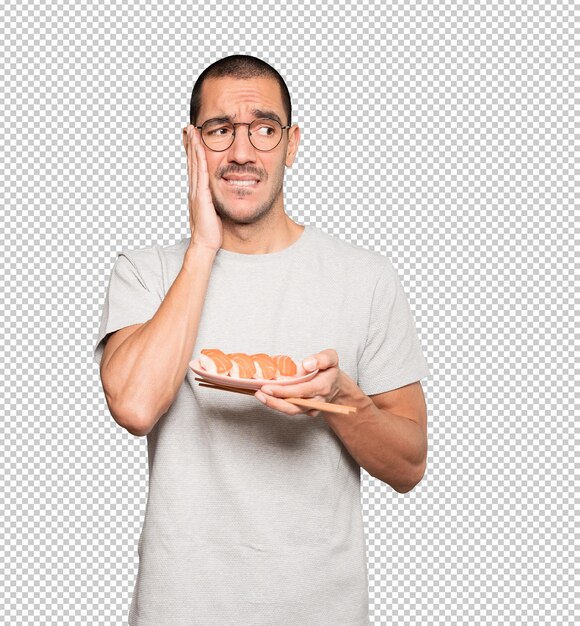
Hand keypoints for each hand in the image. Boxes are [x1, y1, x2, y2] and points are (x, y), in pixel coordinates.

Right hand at [182, 125, 222, 252]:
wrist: (205, 245)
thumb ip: (215, 202)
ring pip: (194, 164)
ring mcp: (196, 192)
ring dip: (192, 146)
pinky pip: (200, 172)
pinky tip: (199, 147)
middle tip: (187, 128)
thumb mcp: (214, 213)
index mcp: (197, 193)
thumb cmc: (211, 233)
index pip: (194, 168)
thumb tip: (221, 197)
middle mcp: (194, 190)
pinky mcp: (201, 195)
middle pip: (191, 162)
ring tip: (190, 130)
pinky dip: (199, 158)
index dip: (192, 153)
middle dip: (189, 144)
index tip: (191, 139)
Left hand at [255, 349, 342, 417]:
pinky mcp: (305, 411)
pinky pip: (291, 409)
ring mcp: (311, 408)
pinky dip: (277, 404)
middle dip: (275, 401)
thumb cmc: (330, 370)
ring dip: (274, 404)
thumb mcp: (331, 357)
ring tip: (259, 395)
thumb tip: (308, 364)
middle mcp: (317, 400)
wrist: (336, 385)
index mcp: (323, 386)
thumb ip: (322, 358)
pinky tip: (266, 396)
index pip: (302, 391)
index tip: (268, 387)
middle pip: (295, 406)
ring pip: (291, 410)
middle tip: (259, 393)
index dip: (284, 391)